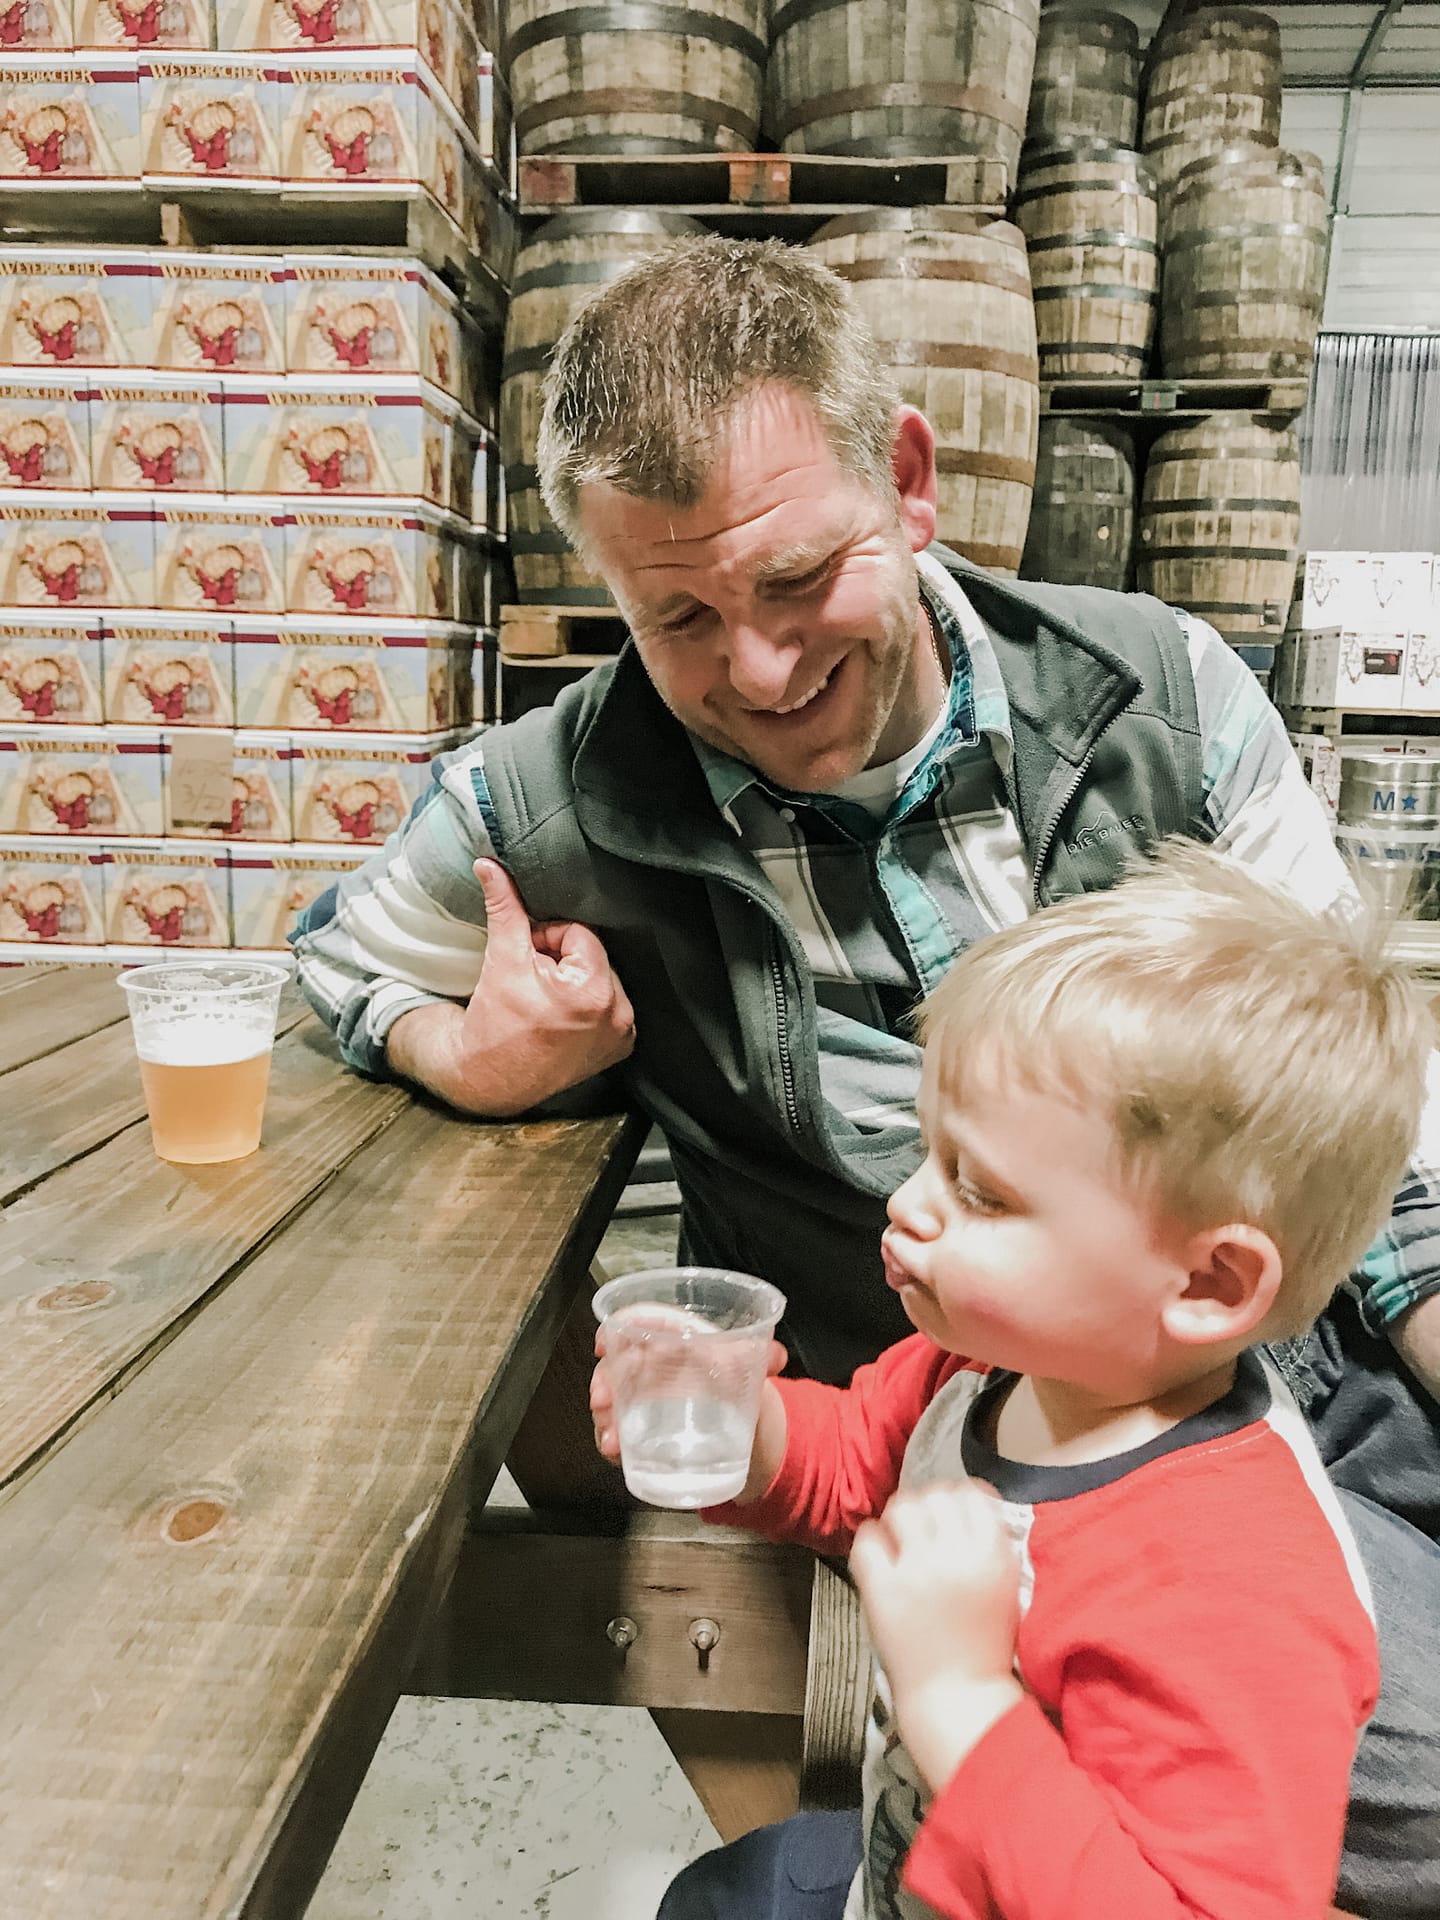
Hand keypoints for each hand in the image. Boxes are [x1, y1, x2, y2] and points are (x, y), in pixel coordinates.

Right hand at [443, 859, 635, 1114]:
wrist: (488, 1080)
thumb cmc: (492, 1024)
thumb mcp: (501, 959)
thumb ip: (504, 907)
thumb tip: (490, 864)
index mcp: (594, 991)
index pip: (580, 933)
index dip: (547, 939)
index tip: (527, 961)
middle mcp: (618, 1015)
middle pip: (595, 956)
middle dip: (563, 960)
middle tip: (534, 982)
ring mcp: (622, 1035)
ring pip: (604, 978)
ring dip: (577, 980)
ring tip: (546, 1002)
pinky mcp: (620, 1049)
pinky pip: (612, 1006)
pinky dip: (591, 1005)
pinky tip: (564, 1018)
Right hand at [589, 1322, 787, 1478]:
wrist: (747, 1429)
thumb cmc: (739, 1384)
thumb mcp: (750, 1369)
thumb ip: (761, 1360)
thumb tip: (775, 1356)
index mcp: (679, 1339)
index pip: (644, 1321)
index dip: (621, 1326)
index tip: (604, 1342)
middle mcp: (655, 1364)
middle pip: (618, 1362)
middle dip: (603, 1380)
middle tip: (602, 1400)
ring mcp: (645, 1396)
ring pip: (613, 1398)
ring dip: (605, 1416)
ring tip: (612, 1438)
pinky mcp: (642, 1427)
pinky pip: (619, 1429)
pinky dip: (612, 1440)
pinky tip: (615, 1451)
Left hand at [850, 1483, 1023, 1792]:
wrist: (957, 1699)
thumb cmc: (986, 1648)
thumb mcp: (1008, 1590)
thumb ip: (991, 1545)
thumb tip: (965, 1503)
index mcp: (992, 1557)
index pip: (972, 1494)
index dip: (960, 1500)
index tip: (953, 1514)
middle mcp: (954, 1556)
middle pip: (935, 1495)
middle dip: (929, 1506)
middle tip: (924, 1527)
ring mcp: (915, 1571)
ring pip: (900, 1508)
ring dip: (900, 1518)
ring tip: (901, 1537)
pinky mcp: (881, 1590)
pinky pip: (866, 1540)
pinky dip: (870, 1541)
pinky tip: (880, 1555)